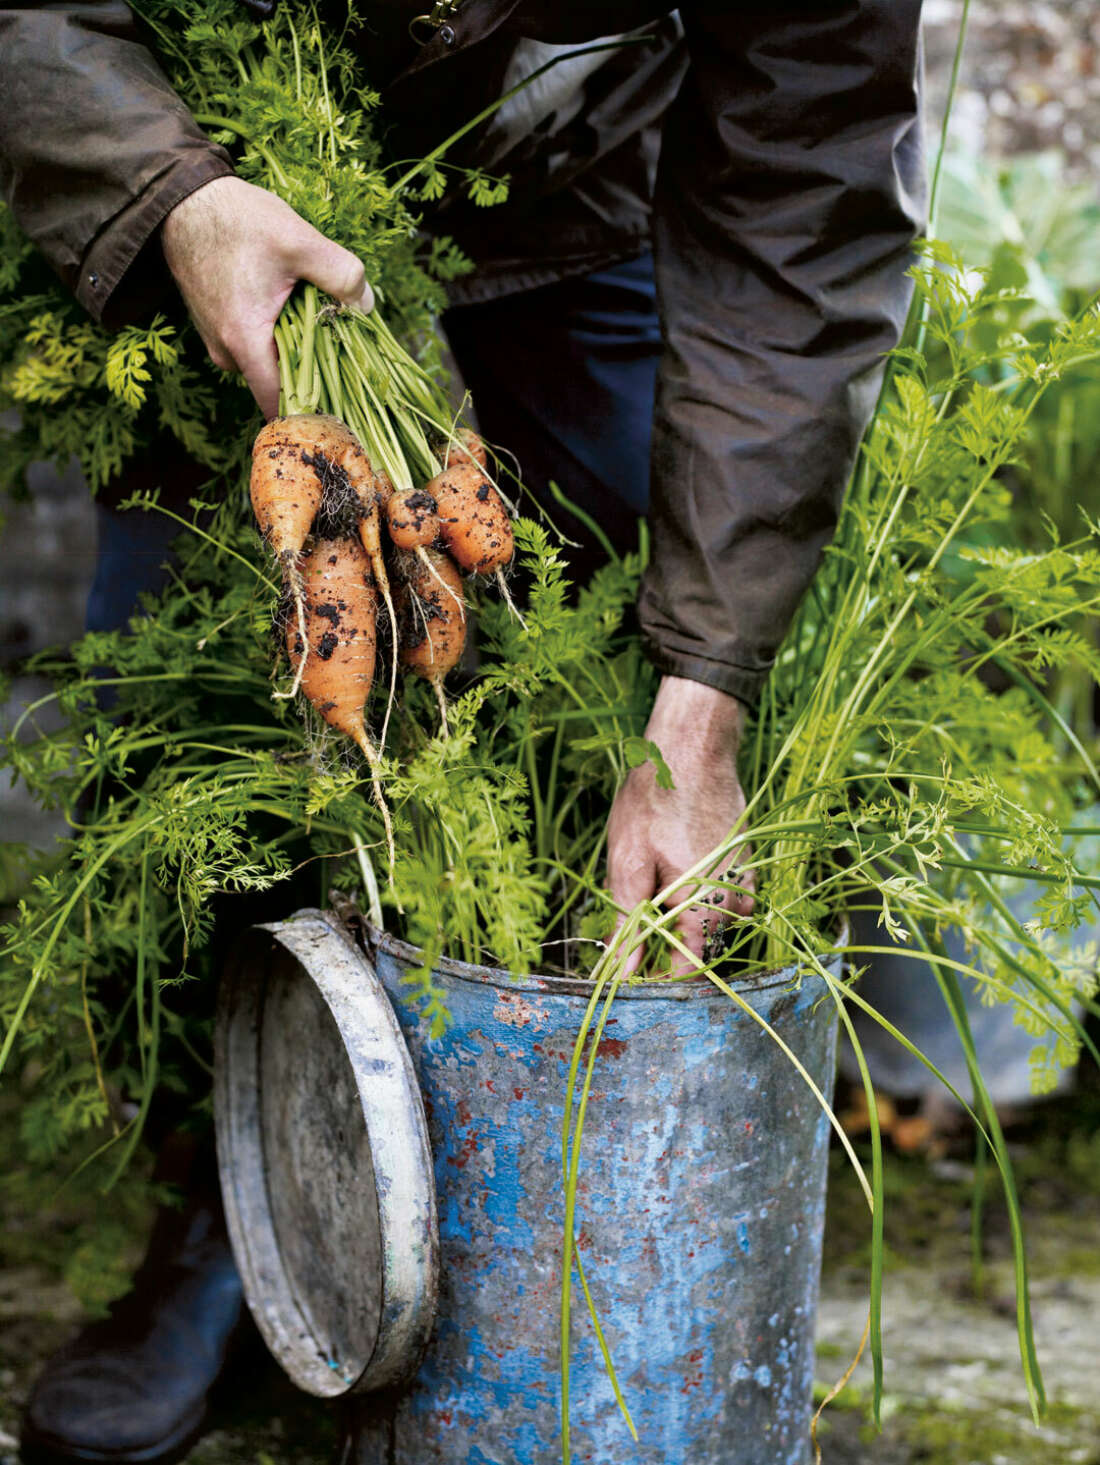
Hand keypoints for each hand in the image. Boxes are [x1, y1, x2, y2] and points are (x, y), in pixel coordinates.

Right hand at [160, 176, 373, 419]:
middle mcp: (226, 353)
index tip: (344, 404)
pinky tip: (290, 305)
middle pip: (280, 383)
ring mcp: (218, 343)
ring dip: (296, 347)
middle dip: (313, 370)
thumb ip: (341, 274)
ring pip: (269, 363)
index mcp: (245, 342)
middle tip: (342, 344)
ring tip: (315, 316)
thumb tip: (368, 306)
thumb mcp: (299, 240)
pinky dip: (277, 333)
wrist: (183, 200)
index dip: (315, 409)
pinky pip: (255, 346)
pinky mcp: (217, 329)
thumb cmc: (237, 220)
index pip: (282, 403)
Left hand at [606, 676, 754, 974]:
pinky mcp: (744, 861)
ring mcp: (745, 880)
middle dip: (662, 939)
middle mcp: (736, 902)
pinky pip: (719, 892)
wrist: (692, 745)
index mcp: (708, 911)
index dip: (655, 977)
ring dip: (678, 912)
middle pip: (698, 946)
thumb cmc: (655, 800)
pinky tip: (672, 859)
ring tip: (650, 874)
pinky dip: (694, 889)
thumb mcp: (628, 866)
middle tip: (630, 912)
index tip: (628, 972)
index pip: (687, 972)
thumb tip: (620, 972)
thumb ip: (628, 926)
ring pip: (709, 918)